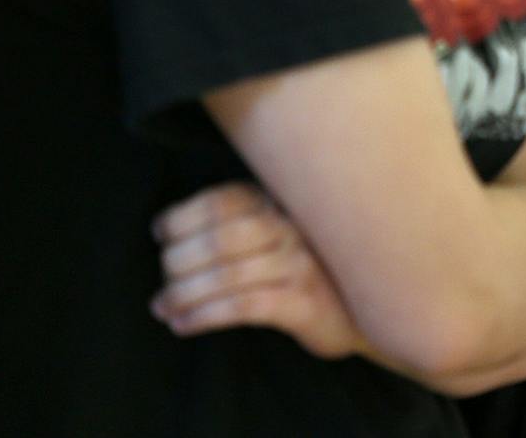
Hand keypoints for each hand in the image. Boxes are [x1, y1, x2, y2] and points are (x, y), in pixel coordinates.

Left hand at [150, 182, 363, 358]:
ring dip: (182, 296)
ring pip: (226, 274)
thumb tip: (169, 235)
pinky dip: (204, 316)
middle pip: (218, 238)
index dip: (182, 217)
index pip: (221, 201)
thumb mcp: (280, 231)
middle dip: (176, 265)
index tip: (162, 234)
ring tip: (164, 309)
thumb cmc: (307, 268)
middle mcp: (292, 228)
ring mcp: (301, 264)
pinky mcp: (305, 302)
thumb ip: (241, 221)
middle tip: (163, 289)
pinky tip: (184, 324)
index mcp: (281, 204)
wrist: (363, 308)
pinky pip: (242, 306)